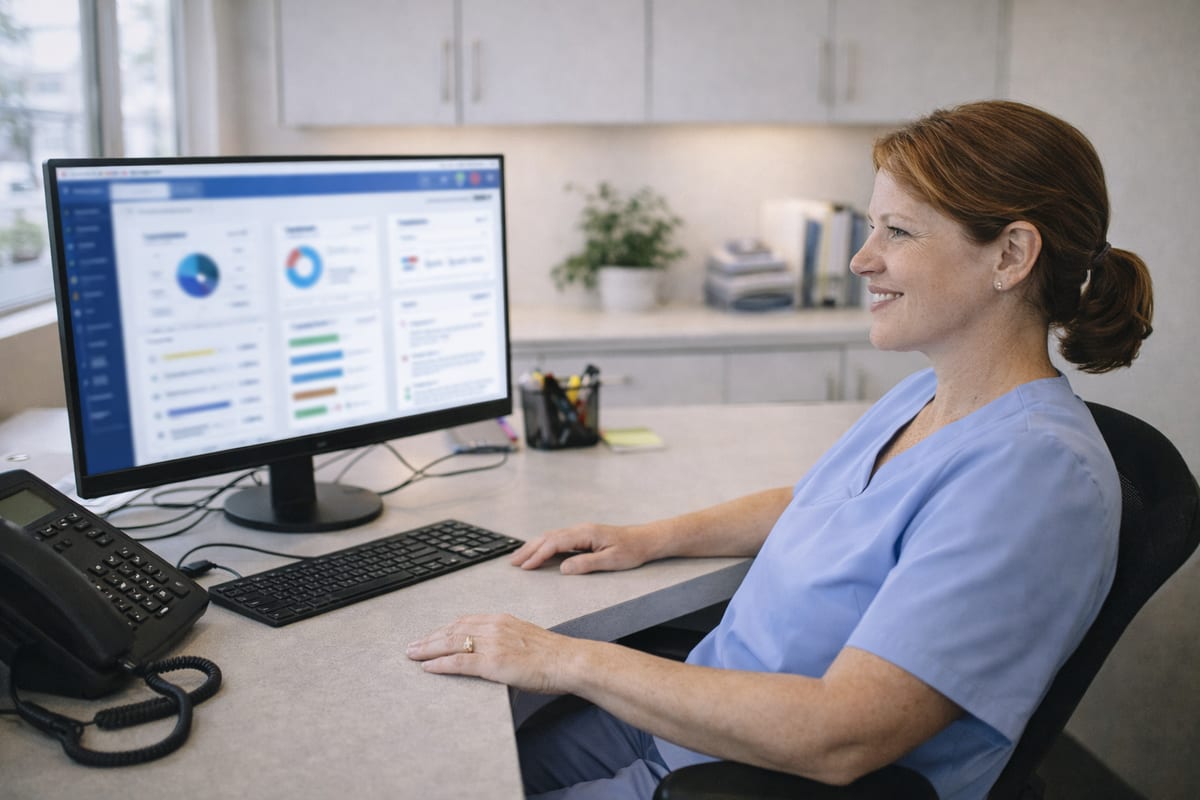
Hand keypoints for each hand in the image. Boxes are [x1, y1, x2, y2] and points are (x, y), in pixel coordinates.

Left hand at [405, 613, 577, 693]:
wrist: (568, 661)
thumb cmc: (552, 654)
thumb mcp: (525, 636)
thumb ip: (506, 638)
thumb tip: (494, 649)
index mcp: (501, 620)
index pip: (464, 621)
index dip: (443, 629)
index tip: (430, 635)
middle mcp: (494, 627)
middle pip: (452, 630)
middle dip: (429, 638)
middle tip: (411, 646)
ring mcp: (493, 644)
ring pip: (451, 643)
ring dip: (428, 649)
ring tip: (412, 655)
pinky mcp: (493, 663)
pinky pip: (460, 662)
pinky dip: (441, 664)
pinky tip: (428, 667)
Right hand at [510, 522, 654, 573]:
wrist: (645, 540)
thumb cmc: (632, 550)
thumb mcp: (611, 560)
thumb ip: (587, 564)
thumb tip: (563, 568)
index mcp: (586, 533)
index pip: (555, 543)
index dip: (538, 555)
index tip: (525, 567)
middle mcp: (580, 529)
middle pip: (548, 537)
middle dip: (529, 549)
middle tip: (512, 562)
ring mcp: (581, 532)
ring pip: (551, 537)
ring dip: (533, 546)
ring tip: (519, 558)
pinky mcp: (583, 536)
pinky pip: (558, 539)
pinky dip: (544, 545)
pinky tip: (538, 552)